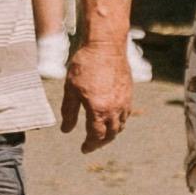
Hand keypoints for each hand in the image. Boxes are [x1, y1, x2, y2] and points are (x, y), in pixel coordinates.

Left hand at [63, 35, 134, 150]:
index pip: (96, 136)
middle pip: (110, 135)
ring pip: (120, 126)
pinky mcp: (129, 93)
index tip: (84, 149)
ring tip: (102, 135)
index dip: (90, 145)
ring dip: (111, 134)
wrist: (106, 45)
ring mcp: (124, 101)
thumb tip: (66, 130)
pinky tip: (112, 119)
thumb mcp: (70, 89)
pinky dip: (119, 122)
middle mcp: (114, 109)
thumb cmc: (85, 65)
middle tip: (92, 145)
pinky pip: (126, 114)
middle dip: (101, 143)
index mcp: (98, 110)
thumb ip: (69, 112)